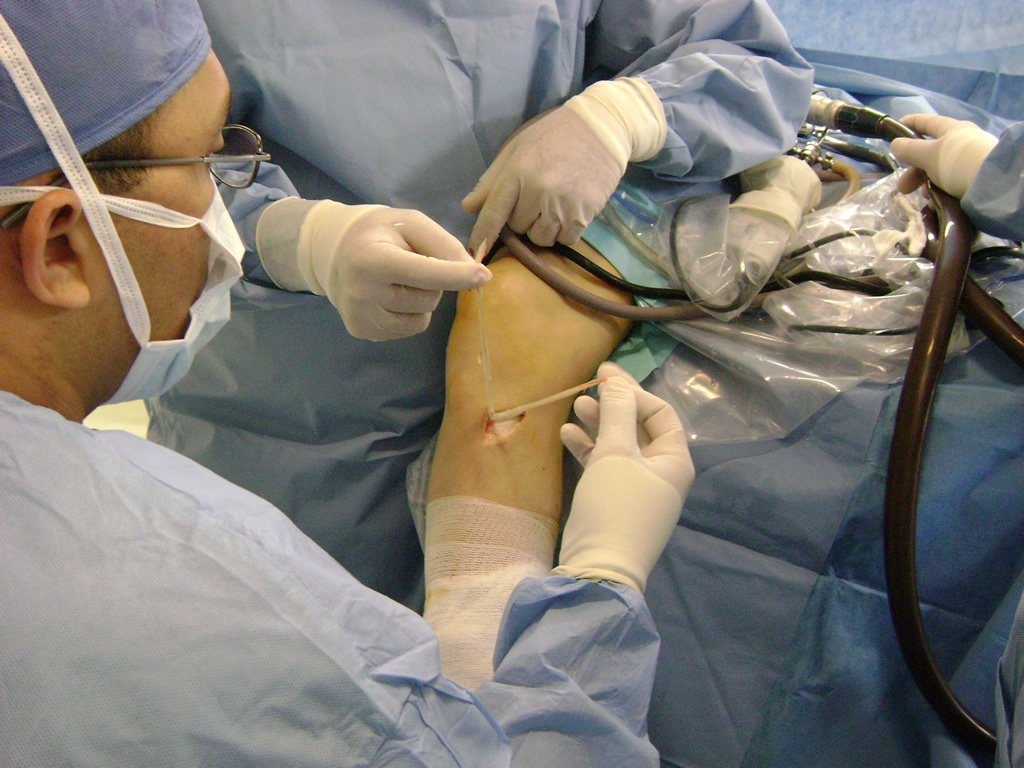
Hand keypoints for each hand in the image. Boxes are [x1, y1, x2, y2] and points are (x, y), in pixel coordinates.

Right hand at [301, 202, 490, 339]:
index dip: (457, 275)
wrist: (332, 252)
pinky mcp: (363, 332)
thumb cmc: (378, 233)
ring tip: (399, 280)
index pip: (424, 272)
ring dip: (422, 299)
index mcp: (372, 260)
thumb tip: (475, 276)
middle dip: (433, 282)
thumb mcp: (410, 223)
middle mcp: (363, 293)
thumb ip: (444, 245)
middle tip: (410, 264)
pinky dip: (409, 313)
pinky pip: (409, 329)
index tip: (484, 276)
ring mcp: (362, 317)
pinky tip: (390, 296)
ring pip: (422, 318)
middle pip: (429, 297)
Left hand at [462, 78, 665, 253]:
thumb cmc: (554, 135)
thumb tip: (468, 208)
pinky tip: (568, 209)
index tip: (474, 253)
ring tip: (552, 203)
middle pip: (518, 228)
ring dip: (542, 227)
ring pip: (541, 238)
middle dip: (522, 218)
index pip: (493, 213)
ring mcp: (563, 205)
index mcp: (518, 172)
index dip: (482, 236)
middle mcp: (539, 192)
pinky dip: (563, 231)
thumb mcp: (517, 148)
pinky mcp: (584, 215)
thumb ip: (492, 180)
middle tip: (536, 195)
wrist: (602, 129)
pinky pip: (564, 240)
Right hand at [554, 362, 693, 592]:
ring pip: (620, 445)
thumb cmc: (615, 507)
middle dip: (615, 405)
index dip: (633, 391)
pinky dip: (589, 448)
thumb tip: (616, 380)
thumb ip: (616, 413)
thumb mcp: (616, 454)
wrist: (599, 570)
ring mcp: (638, 489)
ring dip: (600, 424)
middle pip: (640, 427)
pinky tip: (567, 434)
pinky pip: (606, 466)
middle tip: (589, 384)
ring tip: (576, 405)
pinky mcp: (615, 502)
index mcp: (675, 460)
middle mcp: (662, 473)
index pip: (660, 412)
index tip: (604, 375)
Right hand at [891, 114, 997, 198]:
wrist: (994, 184)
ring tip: (924, 197)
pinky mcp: (975, 178)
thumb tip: (896, 144)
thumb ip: (910, 149)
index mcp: (952, 129)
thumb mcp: (928, 154)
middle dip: (913, 170)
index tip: (894, 129)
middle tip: (903, 187)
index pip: (927, 122)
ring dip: (926, 183)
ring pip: (940, 170)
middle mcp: (962, 142)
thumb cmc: (957, 162)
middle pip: (931, 153)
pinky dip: (940, 191)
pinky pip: (951, 182)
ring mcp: (969, 160)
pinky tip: (936, 201)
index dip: (910, 123)